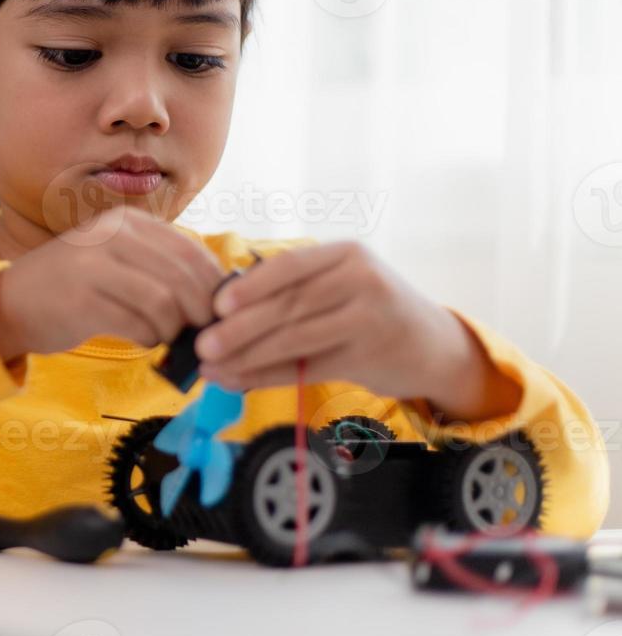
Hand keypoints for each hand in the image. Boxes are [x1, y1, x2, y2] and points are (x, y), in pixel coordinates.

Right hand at [0, 205, 225, 360]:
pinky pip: (138, 323)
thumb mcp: (115, 258)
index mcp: (125, 221)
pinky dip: (150, 338)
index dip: (214, 284)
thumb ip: (158, 265)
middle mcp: (110, 235)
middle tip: (203, 334)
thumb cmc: (74, 287)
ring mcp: (94, 266)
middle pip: (182, 276)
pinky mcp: (82, 300)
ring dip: (174, 328)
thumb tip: (217, 294)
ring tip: (166, 337)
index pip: (190, 250)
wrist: (10, 302)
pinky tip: (144, 340)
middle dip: (201, 311)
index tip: (220, 311)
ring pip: (164, 301)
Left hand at [192, 241, 519, 420]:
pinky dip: (267, 376)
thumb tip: (220, 308)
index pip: (290, 267)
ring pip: (295, 339)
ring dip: (247, 356)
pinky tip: (238, 381)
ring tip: (211, 367)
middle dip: (240, 328)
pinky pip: (306, 368)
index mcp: (346, 254)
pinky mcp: (369, 357)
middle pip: (289, 305)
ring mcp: (369, 319)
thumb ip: (294, 289)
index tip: (216, 306)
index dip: (250, 287)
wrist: (433, 344)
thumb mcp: (340, 283)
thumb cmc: (369, 309)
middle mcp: (362, 280)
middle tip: (202, 344)